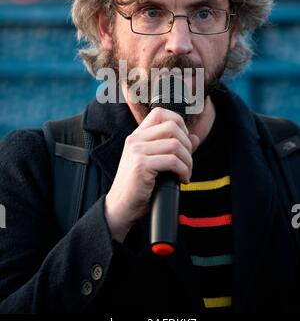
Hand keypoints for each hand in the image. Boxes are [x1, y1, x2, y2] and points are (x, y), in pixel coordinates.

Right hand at [104, 107, 199, 241]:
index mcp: (137, 136)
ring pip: (175, 145)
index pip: (160, 113)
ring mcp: (137, 151)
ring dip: (188, 161)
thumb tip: (195, 137)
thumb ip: (173, 148)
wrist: (120, 208)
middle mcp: (135, 140)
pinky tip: (182, 180)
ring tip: (186, 173)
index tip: (183, 142)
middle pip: (172, 126)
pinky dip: (184, 170)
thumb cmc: (139, 187)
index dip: (178, 122)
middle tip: (188, 162)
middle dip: (188, 145)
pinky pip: (173, 161)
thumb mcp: (156, 163)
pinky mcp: (141, 165)